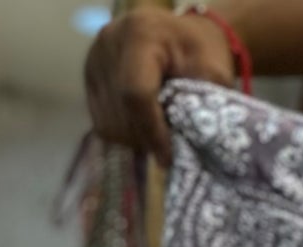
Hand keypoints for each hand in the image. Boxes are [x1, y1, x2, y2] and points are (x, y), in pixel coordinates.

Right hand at [84, 8, 240, 163]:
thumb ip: (201, 102)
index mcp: (140, 34)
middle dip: (146, 138)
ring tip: (157, 133)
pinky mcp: (89, 75)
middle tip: (169, 146)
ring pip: (108, 121)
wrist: (178, 34)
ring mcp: (94, 58)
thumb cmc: (199, 52)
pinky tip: (142, 126)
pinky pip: (101, 122)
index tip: (169, 157)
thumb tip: (186, 142)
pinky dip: (123, 133)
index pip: (136, 92)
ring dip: (134, 139)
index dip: (152, 132)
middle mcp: (109, 42)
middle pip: (120, 111)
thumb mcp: (213, 69)